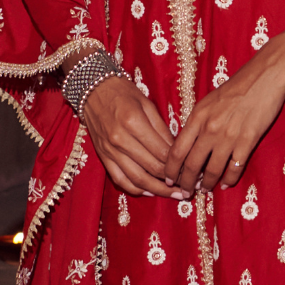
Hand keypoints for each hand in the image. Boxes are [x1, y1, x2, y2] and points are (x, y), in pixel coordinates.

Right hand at [79, 76, 180, 196]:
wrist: (92, 90)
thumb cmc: (123, 93)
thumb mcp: (147, 104)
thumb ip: (162, 129)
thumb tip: (178, 151)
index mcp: (134, 123)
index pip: (162, 152)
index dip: (180, 164)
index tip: (192, 169)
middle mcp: (120, 140)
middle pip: (153, 168)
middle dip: (174, 180)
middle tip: (190, 186)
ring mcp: (110, 151)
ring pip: (138, 179)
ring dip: (159, 190)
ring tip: (175, 195)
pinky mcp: (103, 157)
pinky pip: (121, 180)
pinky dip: (136, 189)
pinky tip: (151, 192)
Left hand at [165, 53, 284, 192]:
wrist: (263, 78)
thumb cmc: (235, 88)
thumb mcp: (207, 102)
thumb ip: (196, 122)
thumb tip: (187, 144)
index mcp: (197, 117)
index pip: (176, 150)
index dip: (170, 170)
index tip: (169, 179)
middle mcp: (209, 129)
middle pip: (191, 165)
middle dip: (186, 183)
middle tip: (185, 192)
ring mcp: (229, 137)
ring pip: (212, 170)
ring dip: (206, 184)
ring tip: (204, 189)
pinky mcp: (247, 141)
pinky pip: (234, 168)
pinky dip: (228, 179)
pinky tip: (225, 183)